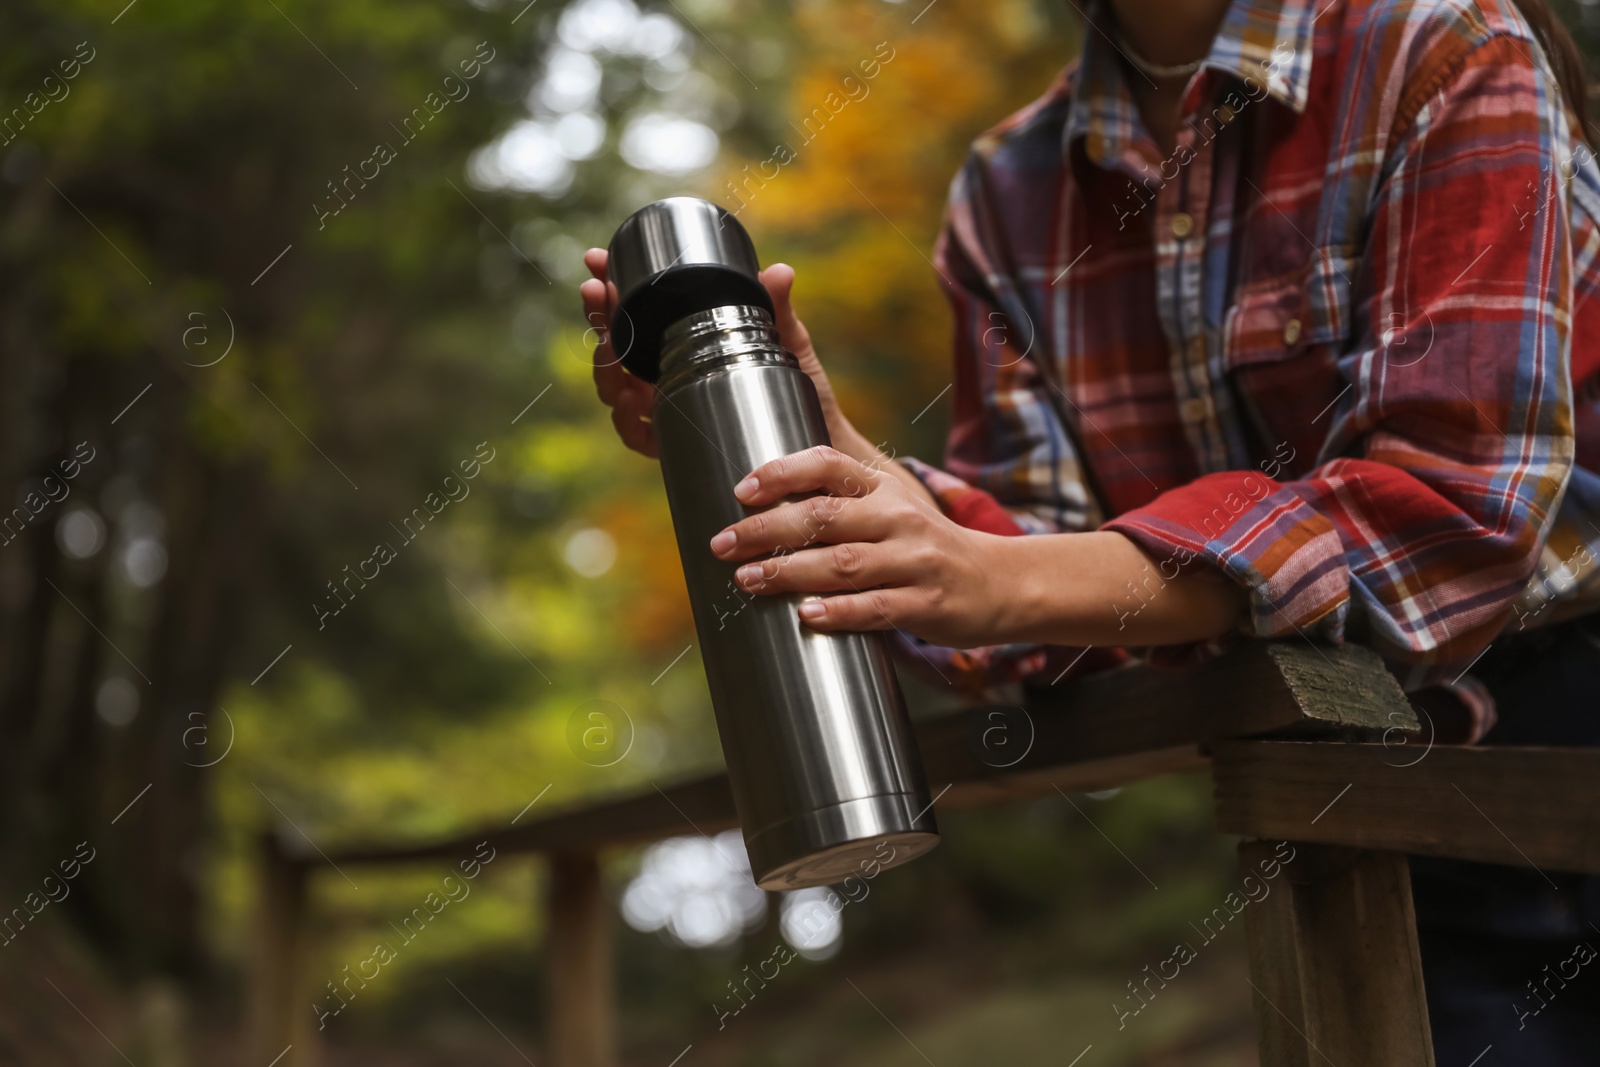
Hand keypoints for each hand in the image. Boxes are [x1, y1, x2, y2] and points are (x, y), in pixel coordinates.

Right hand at [580, 250, 871, 460]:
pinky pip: (638, 436)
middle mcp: (667, 376)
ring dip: (605, 366)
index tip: (596, 262)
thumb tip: (780, 271)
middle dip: (598, 317)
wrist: (815, 449)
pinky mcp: (677, 445)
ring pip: (615, 389)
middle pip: (615, 346)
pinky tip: (629, 402)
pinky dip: (627, 419)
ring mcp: (668, 410)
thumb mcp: (789, 343)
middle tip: (596, 292)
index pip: (638, 312)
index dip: (611, 288)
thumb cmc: (800, 393)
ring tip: (609, 346)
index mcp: (683, 344)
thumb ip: (777, 308)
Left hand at [707, 445, 1012, 647]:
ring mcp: (914, 562)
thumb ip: (841, 505)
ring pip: (842, 563)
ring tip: (747, 579)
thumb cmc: (929, 547)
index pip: (828, 464)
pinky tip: (806, 614)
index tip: (742, 489)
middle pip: (823, 516)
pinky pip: (874, 608)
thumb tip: (762, 511)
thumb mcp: (893, 510)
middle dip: (766, 528)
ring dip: (788, 571)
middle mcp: (899, 518)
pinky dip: (837, 611)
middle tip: (723, 543)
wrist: (1001, 581)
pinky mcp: (925, 604)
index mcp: (885, 488)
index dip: (781, 473)